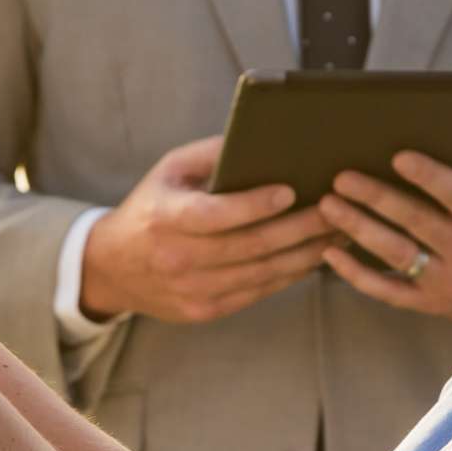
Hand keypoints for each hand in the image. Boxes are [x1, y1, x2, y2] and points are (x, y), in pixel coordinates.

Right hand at [81, 136, 335, 324]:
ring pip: (262, 274)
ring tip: (338, 233)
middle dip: (300, 229)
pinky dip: (291, 274)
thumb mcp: (170, 170)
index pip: (215, 216)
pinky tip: (315, 256)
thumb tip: (264, 139)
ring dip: (306, 254)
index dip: (254, 205)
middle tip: (336, 210)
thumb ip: (213, 153)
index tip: (291, 190)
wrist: (113, 268)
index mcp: (165, 219)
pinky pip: (258, 292)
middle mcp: (178, 260)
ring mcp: (193, 291)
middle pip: (251, 247)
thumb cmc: (151, 207)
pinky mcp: (206, 311)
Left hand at [316, 135, 451, 324]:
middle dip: (377, 197)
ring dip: (359, 229)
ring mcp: (445, 282)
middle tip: (342, 177)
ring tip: (328, 206)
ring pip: (396, 254)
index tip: (399, 157)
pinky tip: (329, 253)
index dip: (430, 176)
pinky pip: (386, 291)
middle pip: (416, 221)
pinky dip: (356, 274)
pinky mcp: (428, 304)